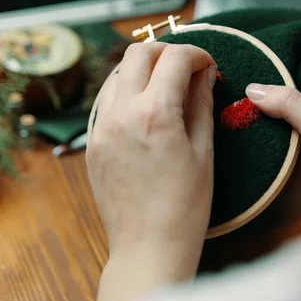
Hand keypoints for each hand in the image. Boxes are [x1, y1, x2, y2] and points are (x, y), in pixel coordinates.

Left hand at [87, 42, 216, 300]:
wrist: (148, 248)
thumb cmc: (184, 207)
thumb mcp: (203, 152)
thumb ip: (201, 105)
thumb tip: (204, 75)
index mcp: (155, 114)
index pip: (175, 58)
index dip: (198, 54)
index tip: (208, 66)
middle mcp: (121, 113)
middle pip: (139, 53)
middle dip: (167, 52)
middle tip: (186, 68)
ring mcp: (101, 127)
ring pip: (117, 73)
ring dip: (143, 69)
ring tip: (165, 87)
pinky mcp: (92, 142)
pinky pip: (106, 100)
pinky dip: (125, 91)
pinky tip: (144, 108)